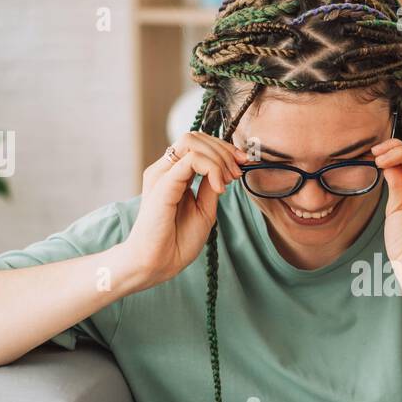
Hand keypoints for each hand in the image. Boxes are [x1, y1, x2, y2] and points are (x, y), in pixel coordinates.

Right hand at [121, 130, 246, 288]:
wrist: (158, 263)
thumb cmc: (177, 241)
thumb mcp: (205, 209)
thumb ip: (212, 186)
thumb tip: (227, 168)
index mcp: (173, 174)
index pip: (197, 144)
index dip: (224, 149)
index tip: (244, 164)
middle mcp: (164, 170)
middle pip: (195, 137)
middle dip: (224, 149)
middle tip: (239, 171)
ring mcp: (161, 175)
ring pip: (192, 141)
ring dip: (218, 157)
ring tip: (229, 179)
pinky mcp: (162, 185)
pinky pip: (190, 160)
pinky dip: (212, 169)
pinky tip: (219, 188)